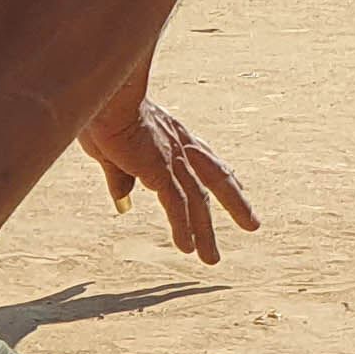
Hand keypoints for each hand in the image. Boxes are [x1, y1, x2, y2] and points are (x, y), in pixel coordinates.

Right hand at [82, 71, 260, 265]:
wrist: (102, 94)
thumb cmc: (101, 110)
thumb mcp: (111, 149)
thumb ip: (120, 176)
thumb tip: (124, 202)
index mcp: (172, 134)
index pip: (206, 158)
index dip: (222, 175)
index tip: (237, 188)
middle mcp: (180, 145)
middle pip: (217, 178)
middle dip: (236, 203)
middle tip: (253, 223)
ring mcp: (172, 157)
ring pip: (198, 200)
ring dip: (205, 231)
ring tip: (212, 258)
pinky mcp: (159, 169)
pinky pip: (177, 204)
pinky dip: (182, 227)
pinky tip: (186, 247)